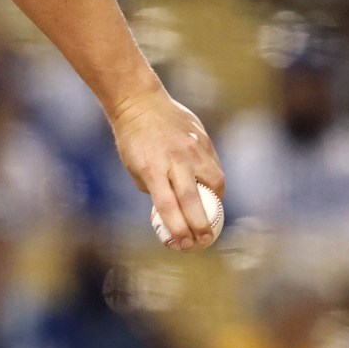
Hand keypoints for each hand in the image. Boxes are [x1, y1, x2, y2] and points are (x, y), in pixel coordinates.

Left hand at [110, 87, 224, 250]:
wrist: (140, 102)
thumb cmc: (133, 140)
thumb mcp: (135, 168)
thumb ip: (155, 188)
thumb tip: (174, 209)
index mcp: (152, 168)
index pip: (168, 206)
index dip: (177, 229)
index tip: (183, 245)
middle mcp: (174, 159)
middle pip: (192, 199)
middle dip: (200, 224)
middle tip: (204, 241)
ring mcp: (192, 148)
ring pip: (214, 181)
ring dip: (215, 202)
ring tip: (211, 213)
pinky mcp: (203, 140)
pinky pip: (214, 166)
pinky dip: (214, 181)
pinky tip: (211, 190)